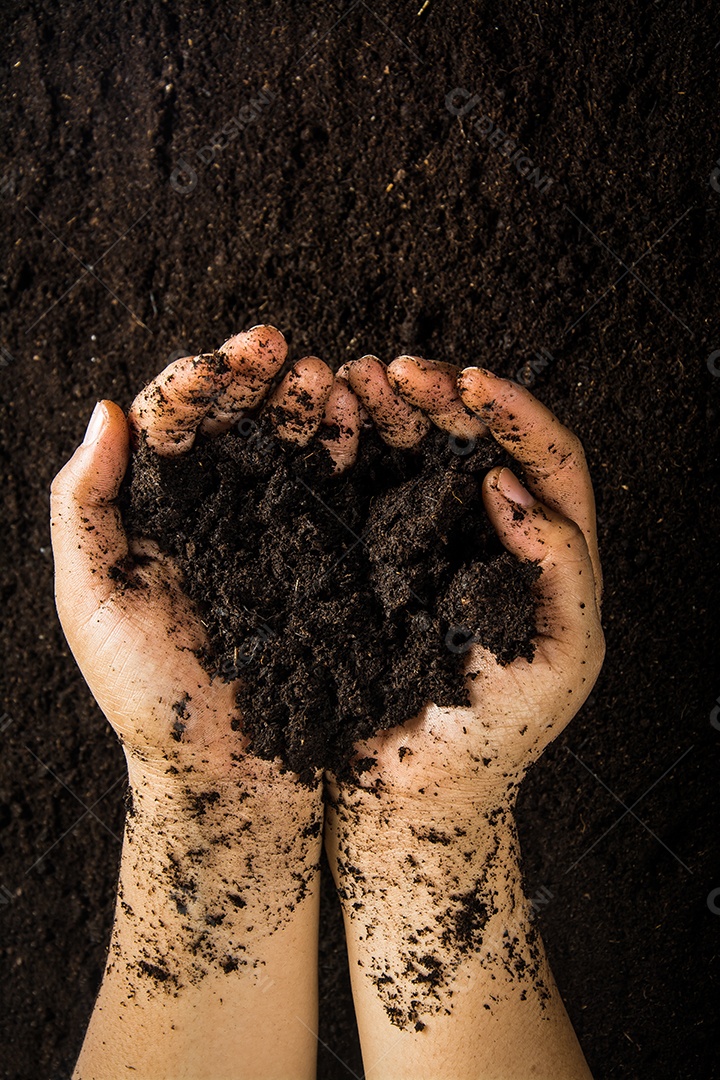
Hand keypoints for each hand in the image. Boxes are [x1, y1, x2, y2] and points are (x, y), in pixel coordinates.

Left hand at [51, 325, 355, 781]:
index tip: (233, 358)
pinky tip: (356, 418)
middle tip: (286, 350)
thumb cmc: (150, 699)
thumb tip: (106, 409)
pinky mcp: (323, 561)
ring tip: (328, 376)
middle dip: (260, 379)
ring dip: (308, 402)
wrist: (232, 780)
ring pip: (290, 446)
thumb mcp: (93, 601)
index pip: (174, 423)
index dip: (201, 381)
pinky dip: (348, 447)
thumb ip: (84, 506)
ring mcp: (274, 534)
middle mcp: (216, 514)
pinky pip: (336, 491)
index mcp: (155, 514)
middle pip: (237, 422)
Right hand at [337, 355, 603, 806]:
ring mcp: (427, 543)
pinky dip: (353, 448)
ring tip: (355, 377)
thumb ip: (560, 572)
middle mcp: (488, 536)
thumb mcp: (561, 659)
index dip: (515, 412)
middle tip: (397, 371)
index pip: (547, 460)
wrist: (411, 790)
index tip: (470, 383)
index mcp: (545, 553)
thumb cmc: (495, 736)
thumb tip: (508, 486)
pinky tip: (330, 420)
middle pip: (478, 441)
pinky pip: (368, 490)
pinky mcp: (372, 557)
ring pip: (419, 454)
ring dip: (393, 408)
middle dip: (444, 396)